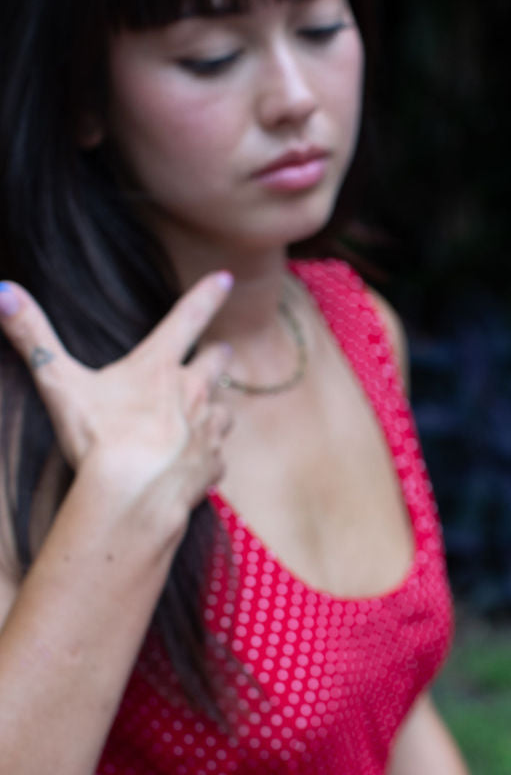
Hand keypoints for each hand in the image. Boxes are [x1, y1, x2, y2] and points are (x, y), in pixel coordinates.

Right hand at [0, 273, 235, 509]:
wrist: (133, 496)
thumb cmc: (98, 438)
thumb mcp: (59, 383)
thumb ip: (33, 337)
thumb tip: (2, 292)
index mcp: (159, 367)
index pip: (188, 317)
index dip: (207, 294)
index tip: (226, 278)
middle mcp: (193, 392)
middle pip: (217, 362)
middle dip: (216, 356)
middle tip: (218, 351)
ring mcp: (207, 430)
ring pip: (224, 411)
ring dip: (215, 409)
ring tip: (204, 415)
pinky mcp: (212, 465)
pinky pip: (217, 457)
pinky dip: (207, 458)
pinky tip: (193, 464)